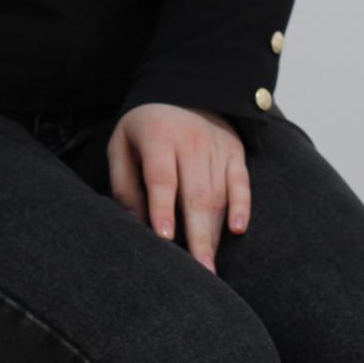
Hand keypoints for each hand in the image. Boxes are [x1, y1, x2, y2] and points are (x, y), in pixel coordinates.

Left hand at [106, 102, 249, 273]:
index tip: (164, 237)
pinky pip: (242, 182)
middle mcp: (191, 141)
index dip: (163, 207)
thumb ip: (124, 183)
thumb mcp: (122, 145)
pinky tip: (237, 229)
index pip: (162, 176)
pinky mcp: (235, 152)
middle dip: (197, 235)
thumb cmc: (145, 129)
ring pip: (218, 194)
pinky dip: (242, 206)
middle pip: (196, 193)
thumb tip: (136, 223)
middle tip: (199, 271)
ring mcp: (216, 147)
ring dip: (215, 232)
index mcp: (158, 136)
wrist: (182, 92)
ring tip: (209, 267)